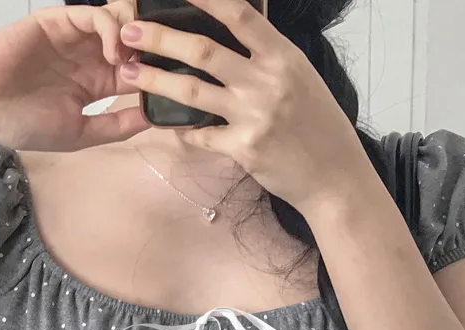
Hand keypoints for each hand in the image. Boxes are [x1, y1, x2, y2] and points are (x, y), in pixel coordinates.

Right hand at [0, 2, 152, 150]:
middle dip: (153, 51)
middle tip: (165, 65)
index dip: (160, 77)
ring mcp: (76, 37)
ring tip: (134, 60)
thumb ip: (117, 126)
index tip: (179, 88)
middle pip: (135, 43)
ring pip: (119, 23)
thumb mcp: (81, 133)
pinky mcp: (59, 21)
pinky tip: (113, 51)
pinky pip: (93, 15)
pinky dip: (110, 28)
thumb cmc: (25, 123)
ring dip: (134, 38)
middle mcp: (91, 57)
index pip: (139, 73)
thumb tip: (154, 120)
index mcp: (99, 84)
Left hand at [116, 0, 368, 213]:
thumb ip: (268, 55)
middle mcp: (266, 82)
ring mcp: (253, 116)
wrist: (334, 178)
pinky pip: (201, 135)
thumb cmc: (319, 126)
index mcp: (282, 57)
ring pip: (192, 92)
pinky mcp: (243, 149)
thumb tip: (235, 31)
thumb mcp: (301, 77)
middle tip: (129, 32)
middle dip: (160, 38)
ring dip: (155, 81)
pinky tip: (166, 125)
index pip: (238, 14)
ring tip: (129, 73)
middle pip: (202, 51)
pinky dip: (181, 130)